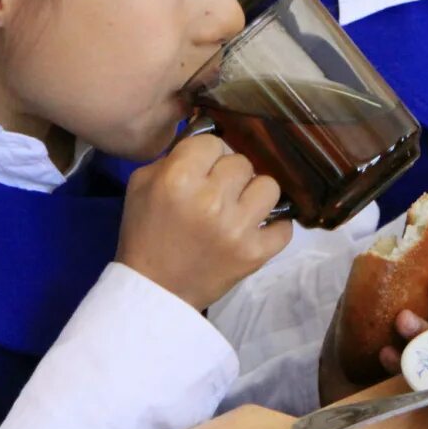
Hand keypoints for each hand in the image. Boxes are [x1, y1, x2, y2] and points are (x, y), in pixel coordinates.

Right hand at [117, 134, 292, 310]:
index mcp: (180, 178)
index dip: (206, 155)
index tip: (200, 170)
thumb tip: (207, 139)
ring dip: (254, 195)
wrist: (153, 289)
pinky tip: (257, 228)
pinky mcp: (255, 253)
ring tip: (239, 208)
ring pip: (269, 186)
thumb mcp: (142, 184)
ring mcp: (238, 228)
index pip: (213, 142)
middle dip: (229, 175)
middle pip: (242, 162)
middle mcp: (213, 200)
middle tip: (217, 192)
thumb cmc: (145, 233)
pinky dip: (273, 227)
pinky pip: (285, 227)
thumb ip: (174, 156)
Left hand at [317, 248, 427, 402]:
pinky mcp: (413, 377)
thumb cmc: (372, 314)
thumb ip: (389, 269)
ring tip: (403, 318)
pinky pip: (412, 371)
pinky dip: (399, 360)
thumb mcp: (378, 284)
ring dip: (424, 329)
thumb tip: (386, 246)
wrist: (346, 360)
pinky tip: (385, 352)